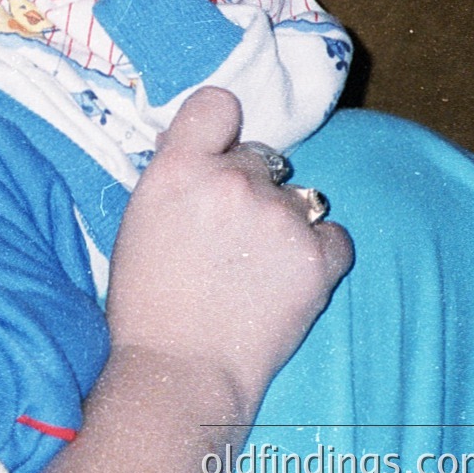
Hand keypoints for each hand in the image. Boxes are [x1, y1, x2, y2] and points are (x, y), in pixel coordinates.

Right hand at [105, 88, 353, 411]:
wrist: (181, 369)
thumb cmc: (147, 302)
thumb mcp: (139, 219)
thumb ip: (175, 175)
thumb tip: (204, 149)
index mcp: (178, 167)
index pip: (217, 104)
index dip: (221, 125)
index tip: (219, 149)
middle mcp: (232, 180)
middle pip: (259, 157)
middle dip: (248, 186)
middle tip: (229, 233)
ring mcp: (280, 217)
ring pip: (298, 196)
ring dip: (283, 221)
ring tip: (256, 265)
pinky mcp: (319, 258)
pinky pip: (334, 235)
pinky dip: (318, 252)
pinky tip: (287, 278)